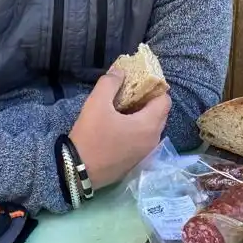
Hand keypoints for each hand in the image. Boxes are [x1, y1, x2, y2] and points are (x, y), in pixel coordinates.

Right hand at [69, 69, 171, 189]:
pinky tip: (118, 126)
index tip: (139, 82)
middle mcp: (153, 140)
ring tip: (122, 108)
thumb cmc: (91, 136)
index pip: (165, 100)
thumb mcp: (96, 103)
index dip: (155, 87)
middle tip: (129, 92)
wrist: (77, 171)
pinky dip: (136, 129)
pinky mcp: (136, 162)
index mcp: (149, 125)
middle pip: (160, 113)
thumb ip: (110, 82)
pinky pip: (143, 139)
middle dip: (147, 100)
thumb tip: (120, 71)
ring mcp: (145, 153)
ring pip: (151, 127)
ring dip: (141, 115)